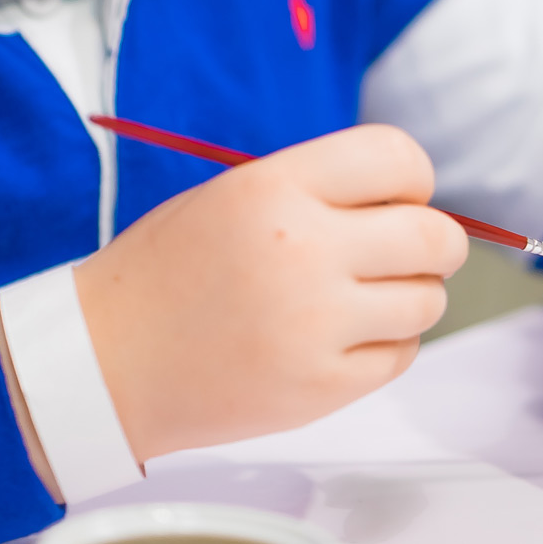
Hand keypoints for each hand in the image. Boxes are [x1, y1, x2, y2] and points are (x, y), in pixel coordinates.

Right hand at [73, 125, 465, 462]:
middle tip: (403, 252)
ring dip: (408, 296)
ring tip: (357, 299)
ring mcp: (316, 324)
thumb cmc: (171, 270)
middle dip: (432, 241)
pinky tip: (337, 337)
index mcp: (276, 187)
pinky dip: (385, 344)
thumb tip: (415, 202)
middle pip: (435, 235)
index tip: (397, 197)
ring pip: (428, 300)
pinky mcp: (321, 386)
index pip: (400, 157)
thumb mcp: (233, 195)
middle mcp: (304, 250)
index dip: (412, 178)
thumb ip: (320, 189)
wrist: (107, 362)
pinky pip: (402, 353)